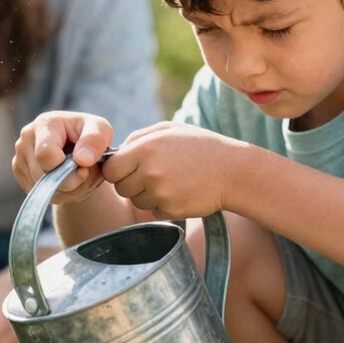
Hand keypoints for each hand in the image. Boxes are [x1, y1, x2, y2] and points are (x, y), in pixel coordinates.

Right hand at [13, 111, 113, 202]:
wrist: (79, 149)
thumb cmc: (90, 136)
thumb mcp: (102, 131)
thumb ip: (95, 140)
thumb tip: (81, 160)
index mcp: (45, 123)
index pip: (46, 155)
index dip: (67, 169)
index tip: (85, 168)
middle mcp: (26, 139)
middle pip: (42, 176)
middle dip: (69, 183)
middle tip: (85, 175)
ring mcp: (19, 156)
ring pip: (41, 188)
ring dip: (66, 191)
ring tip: (77, 177)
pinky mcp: (19, 172)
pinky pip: (38, 193)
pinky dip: (57, 193)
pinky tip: (66, 181)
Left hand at [103, 122, 245, 218]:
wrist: (233, 171)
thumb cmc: (199, 146)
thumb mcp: (168, 130)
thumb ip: (137, 138)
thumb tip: (114, 154)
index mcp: (144, 148)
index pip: (110, 169)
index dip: (117, 170)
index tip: (128, 169)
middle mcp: (149, 172)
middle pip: (120, 188)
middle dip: (131, 184)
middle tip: (153, 175)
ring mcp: (159, 193)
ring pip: (136, 202)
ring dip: (147, 195)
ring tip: (170, 181)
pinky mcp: (170, 210)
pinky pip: (153, 211)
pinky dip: (162, 205)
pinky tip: (179, 192)